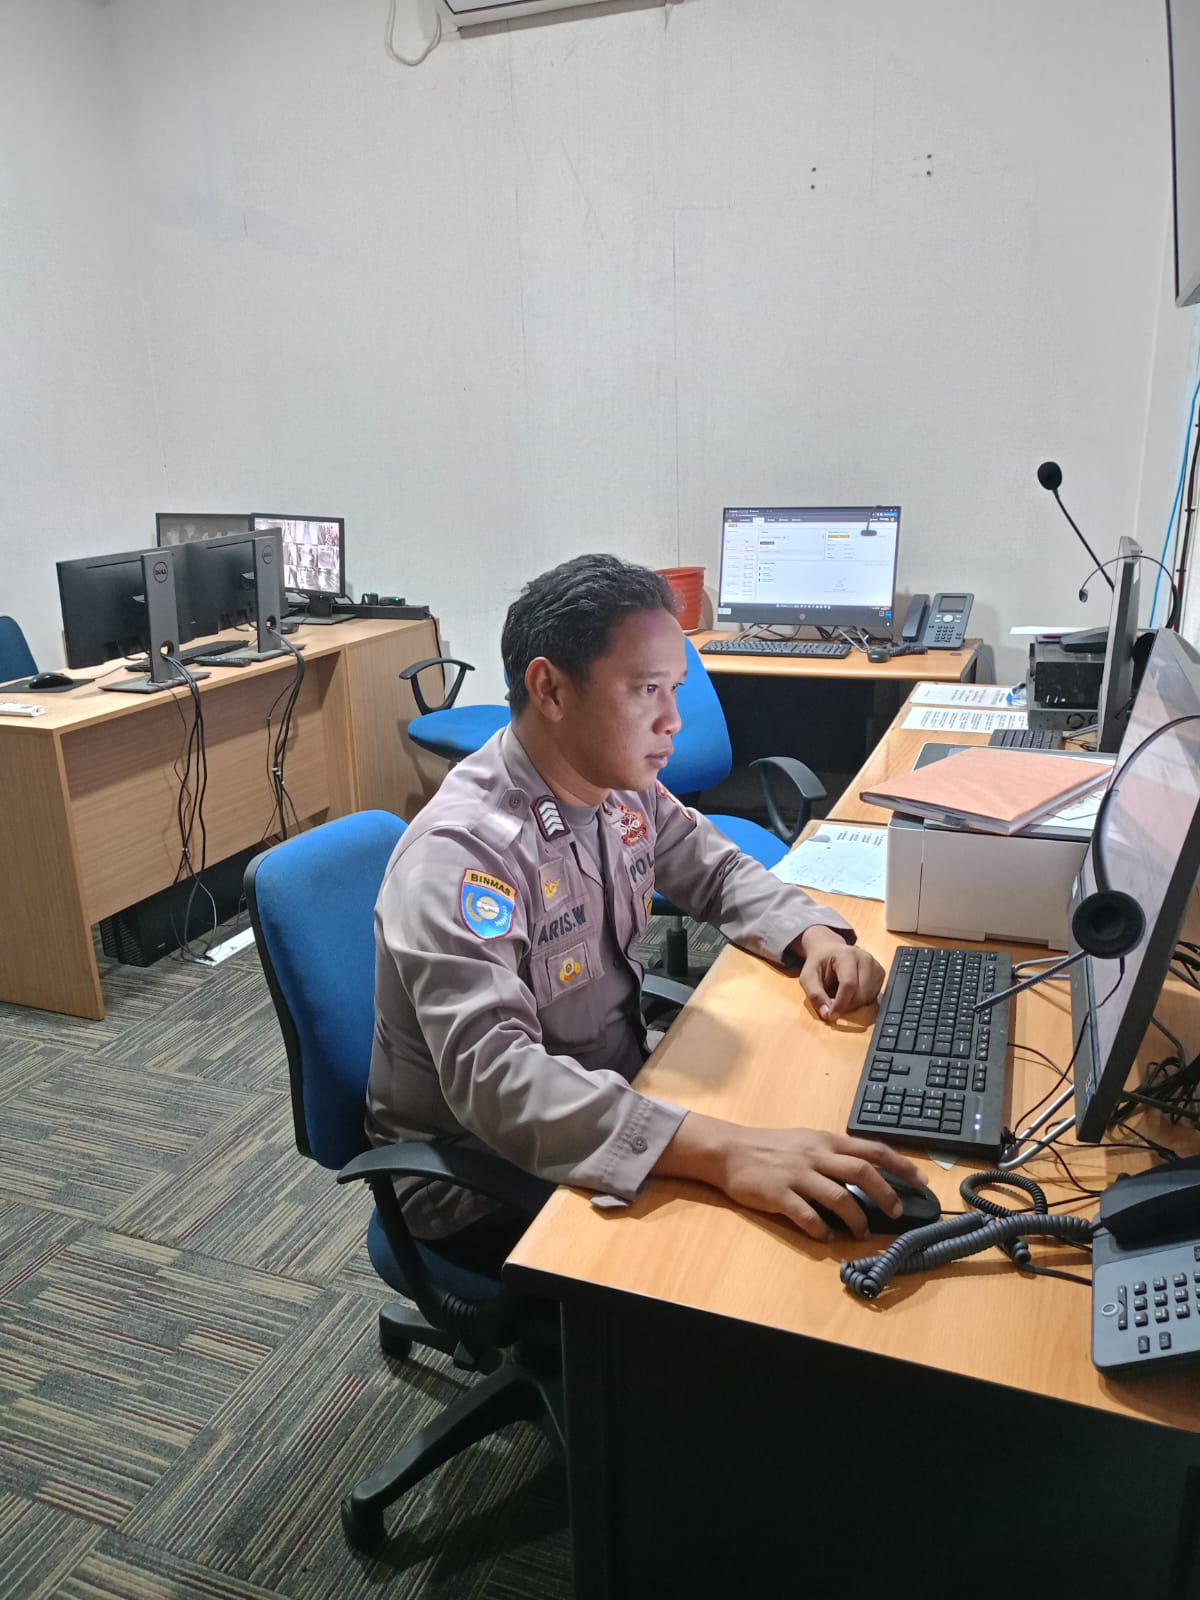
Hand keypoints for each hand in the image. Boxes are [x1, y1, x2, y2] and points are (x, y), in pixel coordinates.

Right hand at [655, 1115, 926, 1241]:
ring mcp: (797, 1174)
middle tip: (896, 1212)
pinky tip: (827, 1237)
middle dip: (885, 1193)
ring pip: (838, 1196)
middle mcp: (816, 1155)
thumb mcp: (807, 1141)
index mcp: (826, 1141)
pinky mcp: (779, 1193)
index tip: (921, 1181)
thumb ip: (834, 1155)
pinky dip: (821, 1229)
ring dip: (856, 1218)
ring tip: (863, 1233)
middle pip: (862, 1171)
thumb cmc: (771, 1147)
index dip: (900, 1165)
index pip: (872, 1149)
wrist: (729, 1150)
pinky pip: (806, 1215)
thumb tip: (869, 1175)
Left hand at [795, 926, 884, 1021]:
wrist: (829, 950)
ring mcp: (875, 965)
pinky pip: (874, 996)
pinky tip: (851, 993)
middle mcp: (865, 958)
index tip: (831, 1016)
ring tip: (840, 995)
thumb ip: (815, 995)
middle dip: (846, 1005)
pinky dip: (862, 1001)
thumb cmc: (818, 963)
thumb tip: (826, 1014)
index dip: (841, 1003)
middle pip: (861, 993)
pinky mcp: (880, 973)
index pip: (849, 984)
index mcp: (846, 955)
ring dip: (853, 1004)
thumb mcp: (807, 977)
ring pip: (868, 997)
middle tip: (833, 1003)